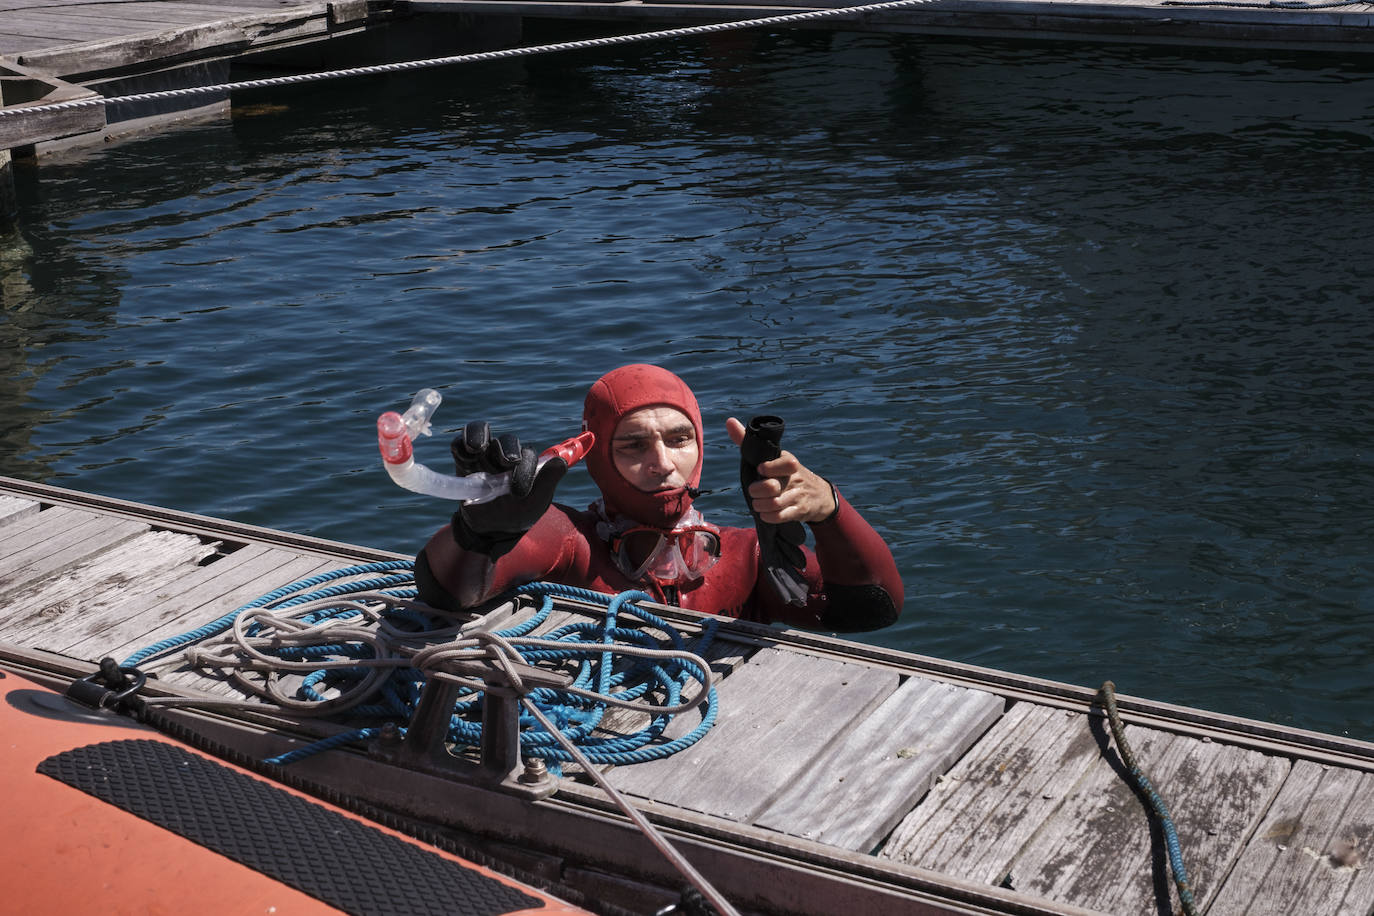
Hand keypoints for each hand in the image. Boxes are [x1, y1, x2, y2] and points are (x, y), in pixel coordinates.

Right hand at [449, 421, 566, 556]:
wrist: (490, 529)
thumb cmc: (518, 515)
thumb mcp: (536, 503)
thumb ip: (548, 482)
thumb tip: (560, 462)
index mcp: (525, 463)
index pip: (526, 453)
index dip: (525, 466)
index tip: (519, 490)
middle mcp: (505, 454)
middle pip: (507, 441)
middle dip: (507, 449)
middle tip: (507, 462)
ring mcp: (484, 456)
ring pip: (482, 433)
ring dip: (479, 436)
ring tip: (477, 448)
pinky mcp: (464, 461)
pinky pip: (460, 445)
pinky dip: (461, 445)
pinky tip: (464, 456)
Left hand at [727, 417, 837, 524]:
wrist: (819, 495)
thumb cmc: (786, 473)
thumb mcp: (772, 456)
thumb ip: (748, 441)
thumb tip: (729, 421)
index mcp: (788, 462)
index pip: (786, 463)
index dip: (770, 468)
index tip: (760, 469)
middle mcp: (795, 478)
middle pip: (773, 487)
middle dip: (757, 491)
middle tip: (753, 491)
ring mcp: (798, 495)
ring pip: (774, 504)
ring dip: (760, 506)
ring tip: (757, 503)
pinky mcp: (799, 511)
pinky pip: (781, 517)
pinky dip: (768, 516)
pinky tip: (765, 513)